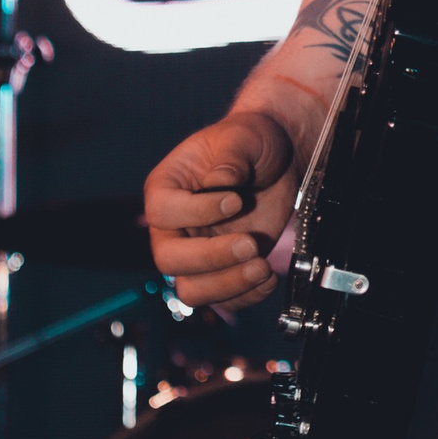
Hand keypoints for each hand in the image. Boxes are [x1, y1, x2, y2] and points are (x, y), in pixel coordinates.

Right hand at [143, 110, 297, 309]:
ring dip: (227, 285)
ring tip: (262, 268)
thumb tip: (219, 184)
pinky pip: (222, 300)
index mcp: (165, 187)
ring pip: (191, 290)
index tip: (235, 200)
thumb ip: (230, 158)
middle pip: (169, 260)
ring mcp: (196, 252)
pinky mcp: (223, 270)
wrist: (276, 160)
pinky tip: (269, 277)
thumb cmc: (250, 141)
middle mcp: (173, 226)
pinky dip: (245, 296)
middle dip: (211, 258)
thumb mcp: (242, 138)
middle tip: (251, 244)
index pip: (162, 212)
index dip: (196, 213)